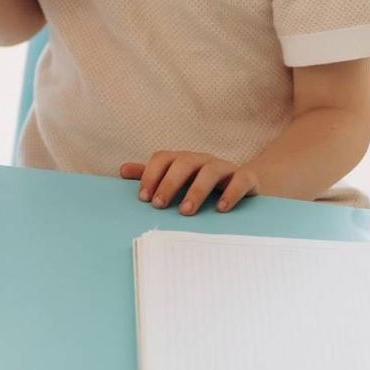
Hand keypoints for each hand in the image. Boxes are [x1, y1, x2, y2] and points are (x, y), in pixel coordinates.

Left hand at [120, 151, 262, 214]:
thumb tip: (122, 170)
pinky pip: (240, 180)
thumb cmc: (203, 184)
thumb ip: (152, 175)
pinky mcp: (246, 178)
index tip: (143, 198)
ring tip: (186, 211)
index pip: (163, 158)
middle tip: (159, 204)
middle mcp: (203, 160)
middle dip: (170, 183)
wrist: (247, 184)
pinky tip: (221, 209)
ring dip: (196, 190)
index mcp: (184, 159)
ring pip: (210, 171)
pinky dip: (231, 192)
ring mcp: (225, 167)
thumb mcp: (178, 180)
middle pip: (184, 162)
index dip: (151, 175)